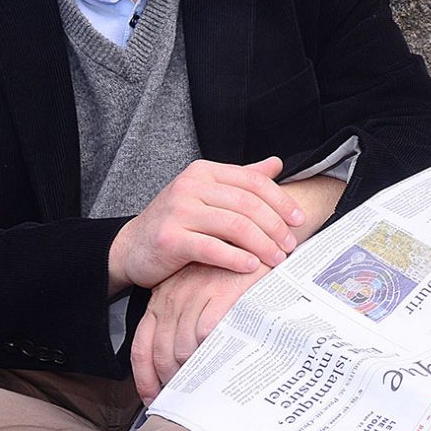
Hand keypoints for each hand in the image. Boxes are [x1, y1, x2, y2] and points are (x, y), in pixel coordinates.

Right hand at [109, 157, 304, 291]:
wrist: (132, 247)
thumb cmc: (176, 222)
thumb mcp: (207, 194)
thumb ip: (240, 179)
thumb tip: (276, 164)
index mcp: (204, 172)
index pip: (253, 181)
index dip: (281, 201)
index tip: (299, 220)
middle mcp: (190, 186)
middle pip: (248, 204)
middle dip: (275, 227)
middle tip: (290, 246)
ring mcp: (178, 211)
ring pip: (235, 226)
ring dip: (262, 245)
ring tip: (276, 259)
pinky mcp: (170, 239)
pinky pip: (213, 248)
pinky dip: (237, 259)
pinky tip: (251, 267)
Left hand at [129, 260, 266, 401]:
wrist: (259, 242)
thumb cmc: (231, 273)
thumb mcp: (198, 293)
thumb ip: (185, 322)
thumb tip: (182, 365)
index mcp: (161, 300)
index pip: (141, 347)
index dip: (145, 379)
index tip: (154, 399)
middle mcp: (172, 298)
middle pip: (160, 353)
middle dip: (172, 381)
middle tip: (188, 397)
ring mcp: (195, 295)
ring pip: (182, 347)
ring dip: (192, 371)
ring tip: (207, 385)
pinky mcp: (220, 294)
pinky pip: (206, 334)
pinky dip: (211, 352)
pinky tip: (221, 363)